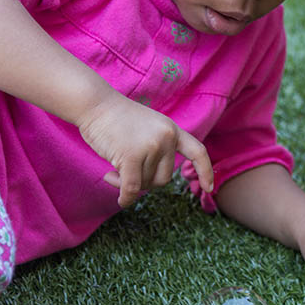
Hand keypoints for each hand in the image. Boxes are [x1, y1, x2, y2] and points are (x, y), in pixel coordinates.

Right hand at [76, 91, 212, 207]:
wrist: (95, 104)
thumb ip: (158, 148)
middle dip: (146, 181)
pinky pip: (132, 188)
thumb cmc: (116, 118)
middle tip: (124, 173)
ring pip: (146, 183)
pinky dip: (127, 197)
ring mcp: (150, 146)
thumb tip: (153, 181)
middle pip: (164, 178)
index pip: (197, 151)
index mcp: (172, 130)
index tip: (209, 188)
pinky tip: (122, 200)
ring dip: (129, 183)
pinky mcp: (131, 156)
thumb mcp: (148, 128)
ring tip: (113, 169)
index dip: (205, 171)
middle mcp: (166, 137)